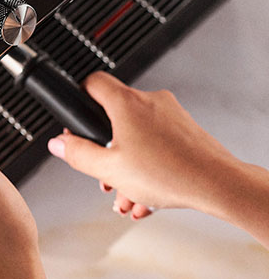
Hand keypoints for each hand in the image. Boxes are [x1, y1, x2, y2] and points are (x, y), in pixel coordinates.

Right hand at [46, 72, 242, 218]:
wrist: (218, 184)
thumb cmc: (170, 174)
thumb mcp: (108, 169)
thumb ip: (77, 154)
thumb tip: (59, 144)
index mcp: (127, 104)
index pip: (93, 82)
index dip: (78, 97)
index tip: (76, 115)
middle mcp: (151, 102)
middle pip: (114, 117)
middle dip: (105, 150)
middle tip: (103, 170)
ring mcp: (171, 115)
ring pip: (137, 137)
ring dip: (127, 166)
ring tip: (127, 193)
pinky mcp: (186, 130)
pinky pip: (157, 146)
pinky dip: (148, 168)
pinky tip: (145, 195)